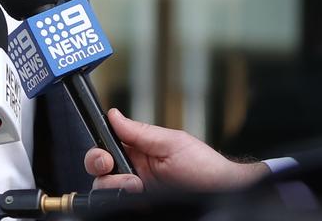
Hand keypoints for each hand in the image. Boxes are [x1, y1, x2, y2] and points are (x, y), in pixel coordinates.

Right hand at [85, 109, 269, 192]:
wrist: (223, 192)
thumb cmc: (204, 167)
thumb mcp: (172, 142)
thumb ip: (140, 131)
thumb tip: (113, 115)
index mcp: (138, 151)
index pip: (106, 148)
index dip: (99, 150)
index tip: (104, 153)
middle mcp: (133, 171)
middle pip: (99, 169)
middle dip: (98, 165)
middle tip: (111, 166)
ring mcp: (136, 192)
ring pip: (105, 188)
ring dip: (114, 184)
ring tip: (136, 185)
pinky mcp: (139, 206)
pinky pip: (117, 204)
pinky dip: (118, 200)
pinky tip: (135, 195)